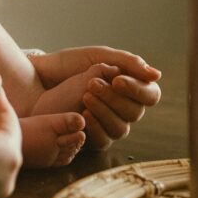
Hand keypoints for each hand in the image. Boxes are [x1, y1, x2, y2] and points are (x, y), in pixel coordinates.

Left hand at [28, 46, 161, 149]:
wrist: (41, 79)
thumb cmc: (70, 65)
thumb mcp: (99, 57)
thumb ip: (128, 63)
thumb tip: (156, 75)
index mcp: (129, 86)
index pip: (150, 95)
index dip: (137, 90)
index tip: (117, 80)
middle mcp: (123, 107)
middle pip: (136, 112)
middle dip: (114, 98)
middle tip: (92, 84)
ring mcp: (109, 123)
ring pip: (122, 128)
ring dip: (104, 111)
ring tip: (85, 96)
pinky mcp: (93, 136)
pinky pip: (104, 140)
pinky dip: (95, 127)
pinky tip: (83, 114)